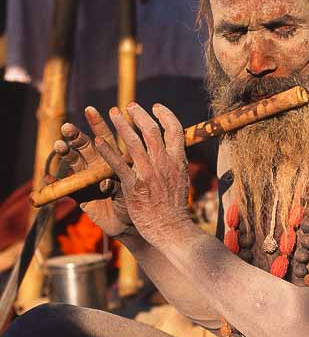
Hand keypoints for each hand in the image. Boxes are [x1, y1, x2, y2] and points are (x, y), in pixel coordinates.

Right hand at [52, 107, 133, 238]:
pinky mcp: (79, 195)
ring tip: (59, 146)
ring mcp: (87, 179)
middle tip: (67, 127)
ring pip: (74, 162)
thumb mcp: (133, 186)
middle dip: (75, 135)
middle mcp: (98, 165)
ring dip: (65, 153)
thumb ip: (121, 179)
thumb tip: (107, 179)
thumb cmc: (139, 201)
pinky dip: (55, 184)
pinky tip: (47, 178)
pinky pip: (65, 189)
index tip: (90, 109)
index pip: (105, 136)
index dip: (97, 124)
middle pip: (85, 145)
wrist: (132, 224)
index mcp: (114, 158)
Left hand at [94, 102, 191, 250]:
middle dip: (139, 114)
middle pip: (151, 130)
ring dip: (121, 124)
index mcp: (178, 161)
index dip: (165, 114)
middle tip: (130, 106)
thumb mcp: (182, 181)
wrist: (172, 230)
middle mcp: (164, 163)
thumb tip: (174, 150)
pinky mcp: (133, 186)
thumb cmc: (175, 209)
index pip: (175, 129)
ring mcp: (148, 174)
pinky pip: (117, 164)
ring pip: (133, 141)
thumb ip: (177, 164)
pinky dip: (107, 151)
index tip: (156, 107)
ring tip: (113, 113)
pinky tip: (98, 141)